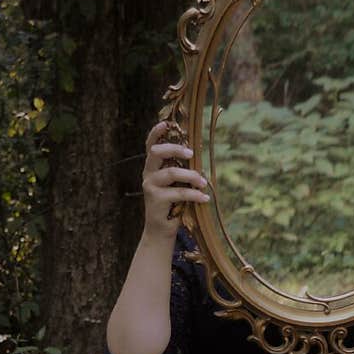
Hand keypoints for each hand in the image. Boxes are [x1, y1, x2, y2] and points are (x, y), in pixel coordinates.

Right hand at [141, 121, 209, 238]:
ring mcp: (150, 186)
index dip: (156, 133)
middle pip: (156, 152)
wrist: (161, 230)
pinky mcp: (156, 200)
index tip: (166, 123)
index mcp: (152, 167)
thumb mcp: (175, 184)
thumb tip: (196, 154)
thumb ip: (180, 169)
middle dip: (175, 149)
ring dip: (191, 176)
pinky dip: (195, 194)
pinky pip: (179, 193)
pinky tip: (205, 198)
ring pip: (170, 172)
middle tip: (191, 153)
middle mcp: (148, 173)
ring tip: (204, 182)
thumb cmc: (172, 204)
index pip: (150, 145)